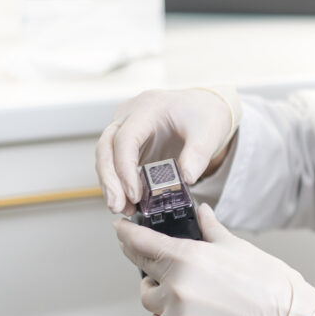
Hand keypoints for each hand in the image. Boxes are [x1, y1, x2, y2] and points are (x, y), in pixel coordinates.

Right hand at [96, 86, 240, 214]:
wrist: (206, 107)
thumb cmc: (205, 115)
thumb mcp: (209, 133)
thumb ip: (198, 155)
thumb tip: (186, 178)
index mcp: (149, 107)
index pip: (126, 138)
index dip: (126, 168)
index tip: (135, 194)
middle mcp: (130, 114)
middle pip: (106, 146)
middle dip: (109, 179)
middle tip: (117, 205)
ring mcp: (126, 126)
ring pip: (105, 155)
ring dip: (111, 184)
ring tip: (122, 208)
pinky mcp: (128, 141)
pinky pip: (115, 162)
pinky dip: (119, 182)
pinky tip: (127, 201)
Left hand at [114, 204, 314, 315]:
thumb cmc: (266, 281)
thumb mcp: (235, 245)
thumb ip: (210, 228)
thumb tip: (202, 213)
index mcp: (188, 256)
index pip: (141, 242)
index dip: (126, 234)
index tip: (120, 229)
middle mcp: (177, 283)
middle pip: (142, 270)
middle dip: (147, 265)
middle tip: (162, 266)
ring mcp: (177, 312)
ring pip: (148, 300)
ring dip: (158, 296)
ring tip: (182, 294)